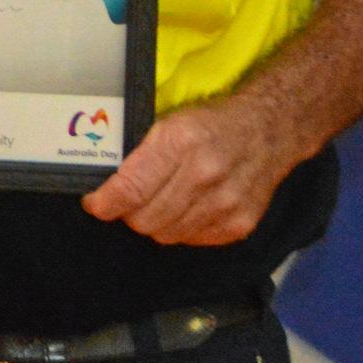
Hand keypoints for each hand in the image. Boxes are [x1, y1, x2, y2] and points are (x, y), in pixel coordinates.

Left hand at [81, 99, 293, 245]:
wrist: (268, 131)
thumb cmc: (212, 125)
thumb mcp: (169, 123)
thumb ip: (140, 155)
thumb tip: (107, 185)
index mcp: (181, 143)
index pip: (131, 188)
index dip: (105, 202)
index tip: (95, 204)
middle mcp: (205, 175)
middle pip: (145, 219)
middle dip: (128, 213)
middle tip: (129, 201)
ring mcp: (226, 204)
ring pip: (166, 234)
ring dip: (155, 222)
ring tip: (160, 201)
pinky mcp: (240, 224)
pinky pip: (192, 239)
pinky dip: (181, 228)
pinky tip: (187, 207)